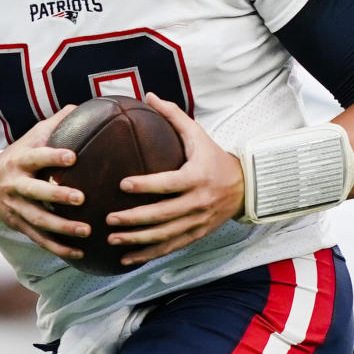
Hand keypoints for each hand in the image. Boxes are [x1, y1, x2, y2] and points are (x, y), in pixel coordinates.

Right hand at [0, 105, 92, 260]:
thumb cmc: (20, 156)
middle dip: (57, 197)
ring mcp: (16, 208)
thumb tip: (82, 107)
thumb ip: (55, 124)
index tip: (72, 155)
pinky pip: (39, 239)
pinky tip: (79, 252)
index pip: (36, 157)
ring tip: (86, 231)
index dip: (52, 155)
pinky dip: (58, 248)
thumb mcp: (31, 137)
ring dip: (62, 228)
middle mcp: (16, 185)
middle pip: (35, 192)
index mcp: (20, 160)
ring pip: (38, 220)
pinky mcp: (20, 226)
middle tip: (81, 198)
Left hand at [102, 92, 244, 268]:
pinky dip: (147, 255)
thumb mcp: (198, 134)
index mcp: (197, 177)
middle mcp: (198, 202)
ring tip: (112, 238)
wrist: (243, 186)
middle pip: (164, 215)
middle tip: (110, 217)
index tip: (123, 184)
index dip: (147, 185)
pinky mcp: (195, 235)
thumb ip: (173, 115)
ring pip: (165, 236)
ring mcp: (198, 222)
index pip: (170, 183)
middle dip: (135, 219)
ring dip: (138, 241)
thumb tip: (149, 95)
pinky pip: (169, 248)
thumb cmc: (213, 156)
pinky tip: (125, 258)